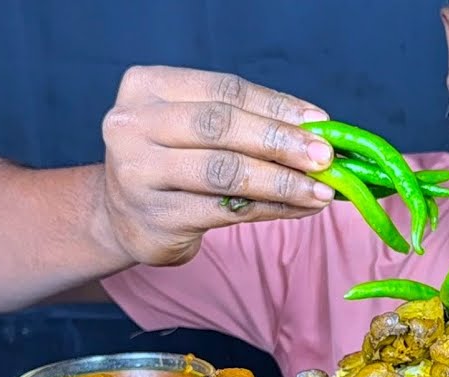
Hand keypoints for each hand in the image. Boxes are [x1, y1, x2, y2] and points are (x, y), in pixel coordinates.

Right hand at [97, 66, 337, 265]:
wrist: (123, 216)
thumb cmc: (174, 161)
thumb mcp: (197, 128)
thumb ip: (247, 121)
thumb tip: (317, 128)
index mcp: (146, 87)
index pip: (223, 90)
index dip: (275, 106)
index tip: (320, 122)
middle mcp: (132, 125)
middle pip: (220, 127)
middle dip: (280, 141)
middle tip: (325, 157)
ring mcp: (137, 174)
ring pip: (224, 173)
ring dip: (282, 182)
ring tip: (322, 190)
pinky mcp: (155, 218)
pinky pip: (225, 211)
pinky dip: (271, 209)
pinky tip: (299, 208)